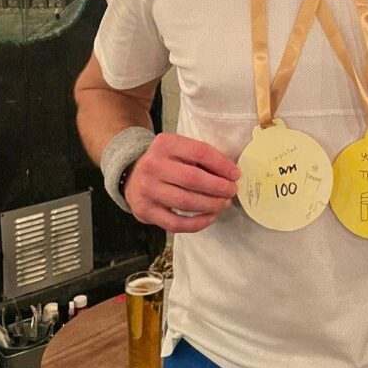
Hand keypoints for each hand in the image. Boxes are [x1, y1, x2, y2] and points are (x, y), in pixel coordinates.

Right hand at [124, 133, 239, 233]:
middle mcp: (153, 165)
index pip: (200, 152)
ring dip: (210, 205)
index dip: (222, 165)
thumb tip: (231, 174)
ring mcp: (147, 189)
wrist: (132, 174)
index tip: (236, 175)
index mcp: (166, 144)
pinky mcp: (145, 210)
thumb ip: (202, 158)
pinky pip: (175, 223)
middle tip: (231, 192)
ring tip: (223, 204)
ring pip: (186, 202)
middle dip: (219, 188)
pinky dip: (197, 224)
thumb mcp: (180, 149)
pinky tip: (210, 218)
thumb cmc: (166, 161)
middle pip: (193, 179)